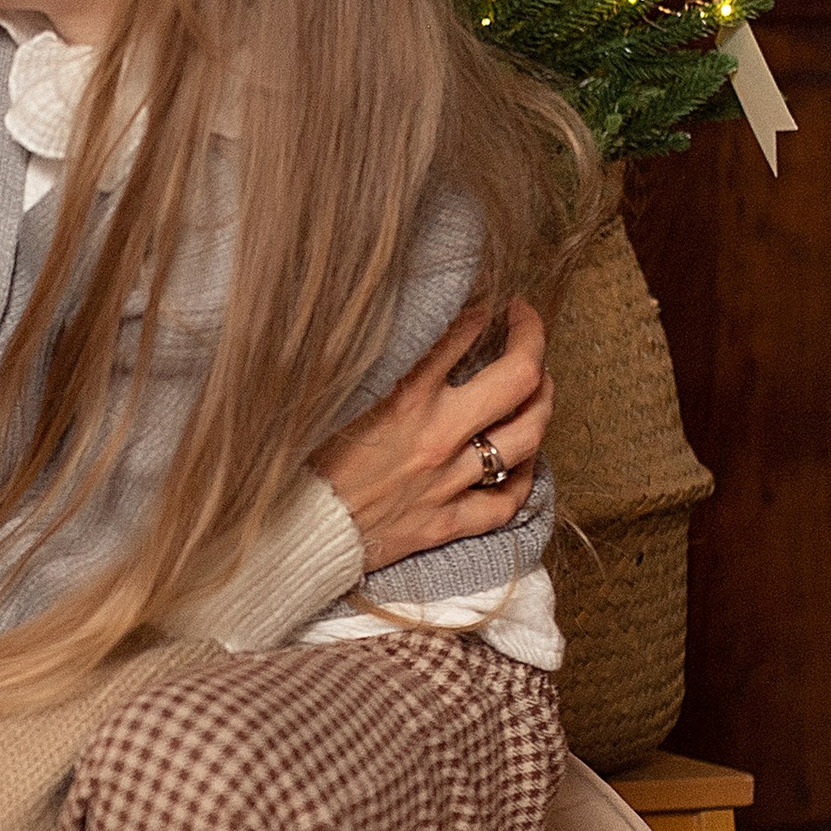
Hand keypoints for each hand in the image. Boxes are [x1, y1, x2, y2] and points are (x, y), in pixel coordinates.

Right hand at [311, 302, 552, 576]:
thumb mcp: (325, 391)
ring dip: (543, 403)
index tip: (487, 298)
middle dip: (532, 339)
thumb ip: (364, 355)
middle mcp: (436, 436)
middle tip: (525, 321)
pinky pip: (505, 501)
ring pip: (526, 438)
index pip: (465, 333)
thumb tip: (391, 315)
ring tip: (541, 383)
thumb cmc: (295, 458)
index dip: (484, 307)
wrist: (287, 532)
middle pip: (518, 380)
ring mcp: (447, 482)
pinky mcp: (445, 522)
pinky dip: (523, 478)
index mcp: (403, 397)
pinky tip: (523, 460)